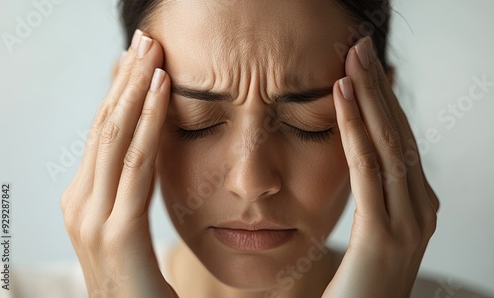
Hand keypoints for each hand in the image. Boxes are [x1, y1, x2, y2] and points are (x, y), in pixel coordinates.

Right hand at [60, 30, 177, 297]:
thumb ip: (129, 189)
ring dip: (135, 87)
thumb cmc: (139, 280)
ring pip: (115, 135)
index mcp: (82, 198)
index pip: (100, 132)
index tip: (136, 57)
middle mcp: (80, 202)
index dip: (118, 91)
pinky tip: (162, 88)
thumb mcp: (128, 226)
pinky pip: (136, 163)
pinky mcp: (115, 232)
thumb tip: (145, 147)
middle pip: (103, 124)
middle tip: (145, 38)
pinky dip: (148, 120)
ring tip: (152, 50)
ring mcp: (92, 216)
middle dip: (125, 77)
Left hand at [323, 36, 439, 296]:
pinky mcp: (384, 236)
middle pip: (399, 134)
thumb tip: (361, 159)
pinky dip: (354, 130)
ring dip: (368, 97)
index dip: (383, 101)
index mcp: (417, 205)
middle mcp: (421, 208)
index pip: (400, 141)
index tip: (363, 68)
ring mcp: (408, 222)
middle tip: (360, 48)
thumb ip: (374, 197)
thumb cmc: (359, 285)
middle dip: (378, 88)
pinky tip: (341, 99)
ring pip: (388, 144)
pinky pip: (368, 170)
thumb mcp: (373, 233)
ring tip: (351, 60)